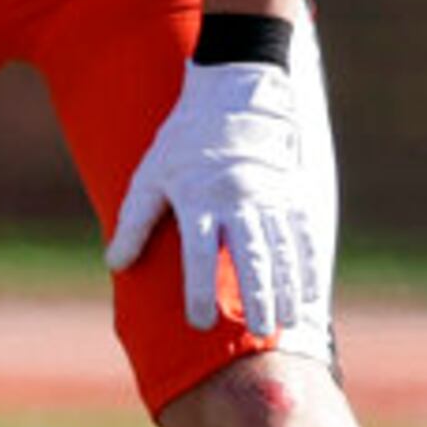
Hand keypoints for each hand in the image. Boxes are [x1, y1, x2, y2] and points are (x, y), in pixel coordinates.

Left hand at [106, 56, 326, 336]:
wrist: (233, 92)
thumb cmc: (183, 140)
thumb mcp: (150, 174)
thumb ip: (134, 221)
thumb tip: (116, 264)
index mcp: (198, 197)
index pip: (199, 254)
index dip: (199, 291)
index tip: (199, 323)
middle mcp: (237, 197)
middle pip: (250, 256)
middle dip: (257, 297)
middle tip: (260, 333)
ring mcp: (269, 194)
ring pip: (282, 249)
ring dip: (287, 288)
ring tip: (286, 322)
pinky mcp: (291, 190)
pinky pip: (303, 234)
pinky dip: (307, 266)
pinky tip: (310, 294)